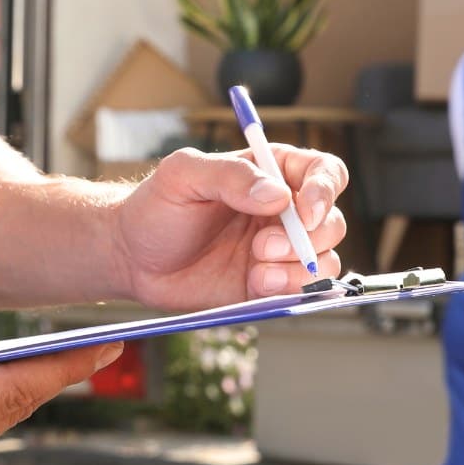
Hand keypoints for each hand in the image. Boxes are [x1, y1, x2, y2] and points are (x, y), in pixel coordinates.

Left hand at [112, 144, 347, 310]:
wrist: (132, 258)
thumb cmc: (155, 207)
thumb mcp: (183, 175)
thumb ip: (230, 176)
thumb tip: (276, 195)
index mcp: (271, 173)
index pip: (324, 173)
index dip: (325, 191)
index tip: (306, 212)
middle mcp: (283, 211)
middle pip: (332, 221)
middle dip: (307, 238)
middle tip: (263, 245)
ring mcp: (279, 250)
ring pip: (325, 260)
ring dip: (299, 270)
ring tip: (256, 270)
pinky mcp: (270, 284)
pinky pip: (302, 291)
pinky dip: (288, 291)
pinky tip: (255, 284)